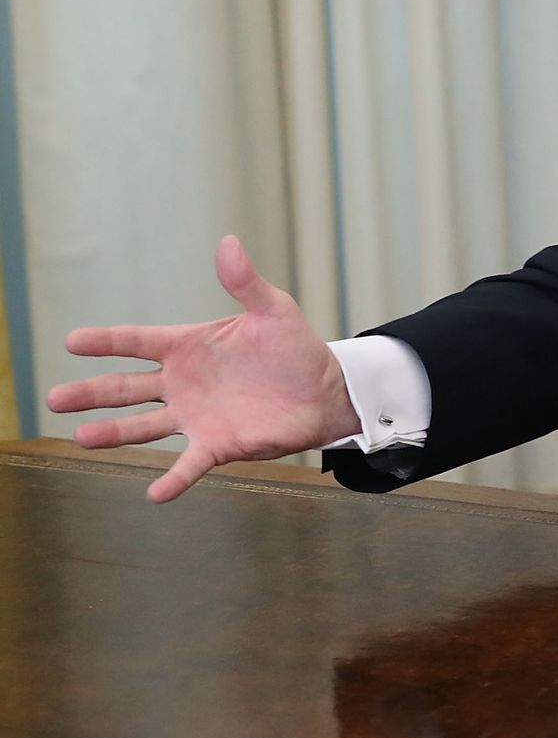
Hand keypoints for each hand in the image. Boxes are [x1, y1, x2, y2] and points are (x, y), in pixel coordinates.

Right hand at [46, 235, 358, 502]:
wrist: (324, 390)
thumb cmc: (294, 348)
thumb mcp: (273, 310)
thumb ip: (246, 282)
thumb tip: (228, 243)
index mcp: (189, 347)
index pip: (137, 343)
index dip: (107, 342)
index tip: (73, 342)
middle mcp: (182, 383)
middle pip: (126, 389)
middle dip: (90, 393)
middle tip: (54, 398)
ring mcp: (195, 416)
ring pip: (143, 426)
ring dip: (113, 434)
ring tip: (81, 438)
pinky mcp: (217, 444)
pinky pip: (188, 464)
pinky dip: (172, 480)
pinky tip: (154, 494)